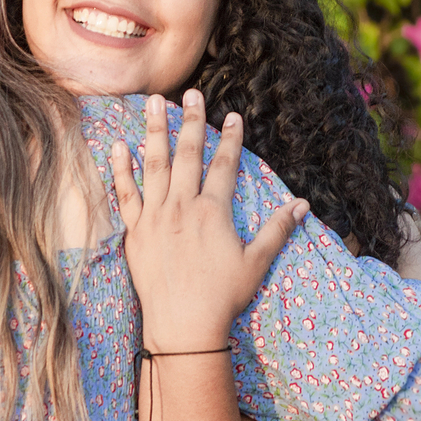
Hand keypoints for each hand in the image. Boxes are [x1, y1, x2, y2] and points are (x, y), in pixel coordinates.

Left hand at [109, 91, 306, 350]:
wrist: (183, 326)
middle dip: (191, 121)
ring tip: (152, 103)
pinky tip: (118, 146)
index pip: (224, 165)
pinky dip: (121, 170)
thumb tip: (302, 204)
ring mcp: (155, 217)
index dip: (230, 138)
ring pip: (154, 165)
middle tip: (190, 94)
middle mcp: (183, 207)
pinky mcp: (135, 232)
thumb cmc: (223, 297)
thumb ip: (277, 229)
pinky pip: (126, 194)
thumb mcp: (257, 262)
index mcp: (213, 211)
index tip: (233, 116)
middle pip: (188, 154)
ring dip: (154, 131)